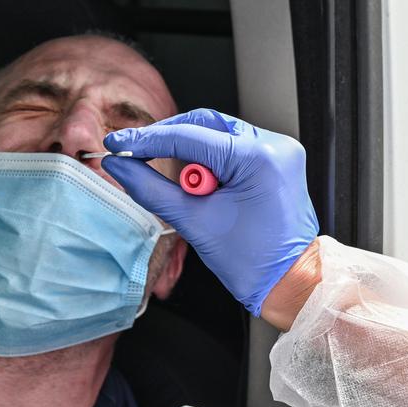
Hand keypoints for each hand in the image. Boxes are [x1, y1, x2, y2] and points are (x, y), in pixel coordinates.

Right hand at [103, 108, 318, 315]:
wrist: (289, 282)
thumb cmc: (250, 261)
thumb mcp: (193, 222)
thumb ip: (150, 188)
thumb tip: (119, 165)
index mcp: (258, 159)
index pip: (188, 136)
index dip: (147, 140)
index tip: (118, 144)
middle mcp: (273, 145)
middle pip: (204, 124)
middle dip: (170, 141)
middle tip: (139, 156)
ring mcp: (278, 150)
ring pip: (217, 133)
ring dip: (192, 154)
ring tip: (192, 192)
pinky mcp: (275, 160)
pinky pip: (232, 146)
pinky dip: (210, 161)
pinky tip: (204, 187)